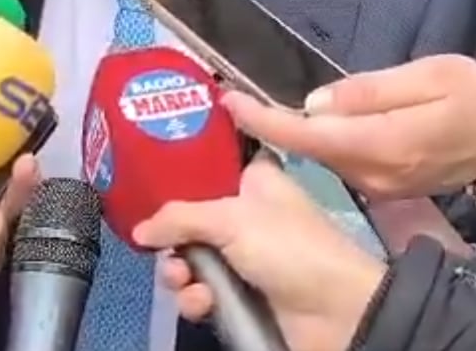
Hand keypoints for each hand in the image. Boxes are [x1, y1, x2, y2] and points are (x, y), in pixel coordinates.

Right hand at [133, 156, 385, 350]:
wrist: (335, 314)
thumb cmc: (289, 247)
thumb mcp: (232, 218)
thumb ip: (179, 217)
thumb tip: (140, 230)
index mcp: (256, 179)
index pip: (214, 161)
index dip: (184, 167)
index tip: (150, 173)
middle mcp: (247, 214)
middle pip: (190, 216)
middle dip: (171, 235)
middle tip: (162, 246)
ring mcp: (244, 258)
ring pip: (190, 258)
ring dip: (179, 272)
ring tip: (184, 280)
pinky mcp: (241, 295)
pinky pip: (202, 292)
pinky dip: (197, 298)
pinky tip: (204, 302)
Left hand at [223, 55, 475, 198]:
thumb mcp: (430, 75)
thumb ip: (370, 90)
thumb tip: (315, 102)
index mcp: (382, 143)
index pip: (308, 135)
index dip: (265, 121)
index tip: (230, 101)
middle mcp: (374, 173)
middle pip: (309, 150)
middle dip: (271, 125)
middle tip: (236, 96)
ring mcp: (380, 185)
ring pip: (324, 157)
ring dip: (294, 134)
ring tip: (261, 105)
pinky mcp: (387, 186)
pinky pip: (342, 162)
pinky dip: (319, 144)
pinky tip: (310, 123)